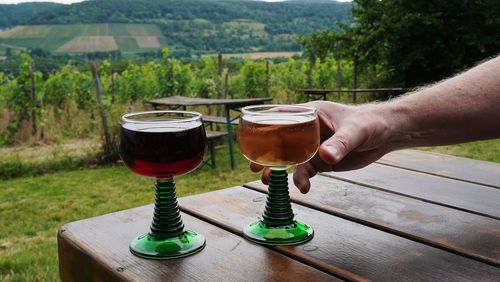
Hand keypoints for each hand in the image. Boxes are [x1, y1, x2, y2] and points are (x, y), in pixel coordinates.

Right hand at [250, 100, 396, 193]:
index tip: (250, 136)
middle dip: (265, 153)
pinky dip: (301, 179)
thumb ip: (340, 144)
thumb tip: (324, 157)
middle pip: (280, 140)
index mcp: (311, 114)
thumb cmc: (371, 122)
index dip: (264, 124)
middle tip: (254, 165)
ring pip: (289, 159)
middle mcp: (308, 130)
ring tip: (267, 181)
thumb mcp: (355, 131)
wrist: (387, 135)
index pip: (281, 115)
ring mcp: (313, 146)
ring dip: (278, 170)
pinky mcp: (322, 161)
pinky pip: (305, 170)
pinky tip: (303, 188)